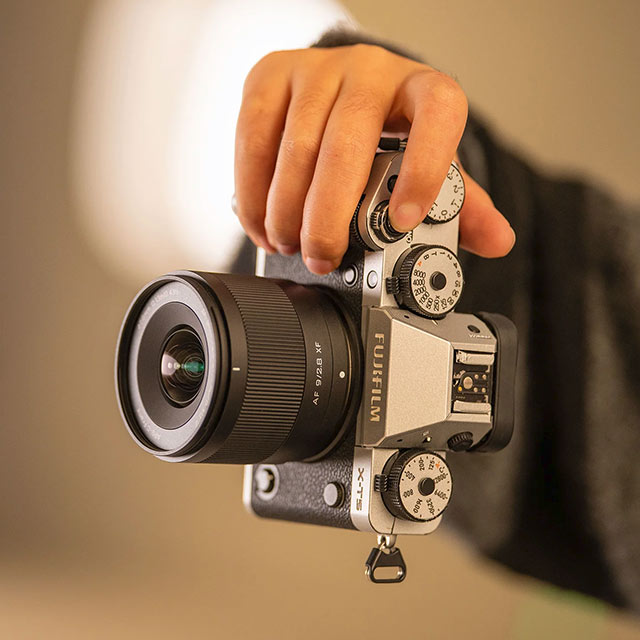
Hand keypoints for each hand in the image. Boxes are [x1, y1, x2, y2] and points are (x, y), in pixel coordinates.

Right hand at [234, 44, 514, 274]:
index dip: (427, 169)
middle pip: (348, 143)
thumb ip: (460, 204)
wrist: (341, 93)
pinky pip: (253, 137)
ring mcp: (316, 70)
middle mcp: (371, 71)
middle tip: (322, 258)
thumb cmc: (388, 135)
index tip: (404, 220)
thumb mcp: (429, 165)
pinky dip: (253, 190)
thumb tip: (498, 240)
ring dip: (286, 210)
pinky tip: (260, 222)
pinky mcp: (270, 76)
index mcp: (422, 89)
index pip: (439, 114)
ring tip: (289, 246)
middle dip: (328, 215)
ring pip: (295, 146)